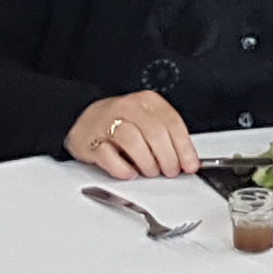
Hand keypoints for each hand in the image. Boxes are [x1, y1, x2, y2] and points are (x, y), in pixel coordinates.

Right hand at [67, 89, 197, 180]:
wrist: (83, 122)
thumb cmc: (121, 124)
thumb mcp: (147, 122)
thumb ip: (167, 137)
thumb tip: (187, 160)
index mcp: (146, 101)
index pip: (171, 122)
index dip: (183, 147)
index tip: (189, 165)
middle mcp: (127, 107)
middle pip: (154, 132)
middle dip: (167, 157)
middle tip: (170, 171)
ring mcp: (106, 123)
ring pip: (133, 141)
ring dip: (146, 162)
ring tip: (150, 171)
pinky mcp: (90, 141)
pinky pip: (108, 156)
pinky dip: (122, 168)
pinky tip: (129, 172)